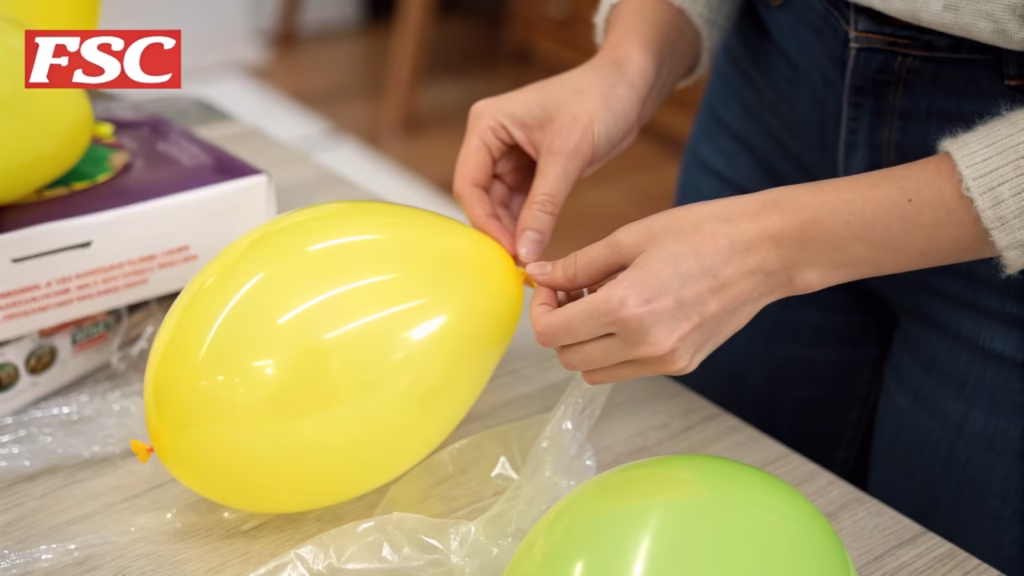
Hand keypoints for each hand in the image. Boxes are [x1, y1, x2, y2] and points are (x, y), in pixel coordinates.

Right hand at [453, 55, 650, 262]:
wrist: (629, 86)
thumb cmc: (598, 101)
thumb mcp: (568, 155)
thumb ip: (544, 206)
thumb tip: (525, 251)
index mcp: (486, 125)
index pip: (469, 183)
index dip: (484, 221)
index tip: (507, 251)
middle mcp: (491, 140)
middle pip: (481, 198)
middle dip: (498, 230)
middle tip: (518, 263)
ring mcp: (509, 155)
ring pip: (500, 205)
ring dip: (513, 230)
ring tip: (528, 260)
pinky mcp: (530, 168)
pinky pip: (521, 203)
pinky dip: (528, 224)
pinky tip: (537, 245)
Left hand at [527, 195, 796, 384]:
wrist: (766, 251)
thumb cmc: (702, 233)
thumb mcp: (630, 238)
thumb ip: (578, 264)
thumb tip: (537, 275)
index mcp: (625, 309)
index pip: (552, 335)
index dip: (541, 310)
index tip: (553, 287)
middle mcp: (643, 345)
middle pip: (568, 359)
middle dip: (560, 327)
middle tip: (574, 292)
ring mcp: (665, 361)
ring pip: (595, 372)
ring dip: (586, 344)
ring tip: (603, 303)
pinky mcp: (682, 365)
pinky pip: (628, 369)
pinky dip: (615, 349)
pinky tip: (632, 313)